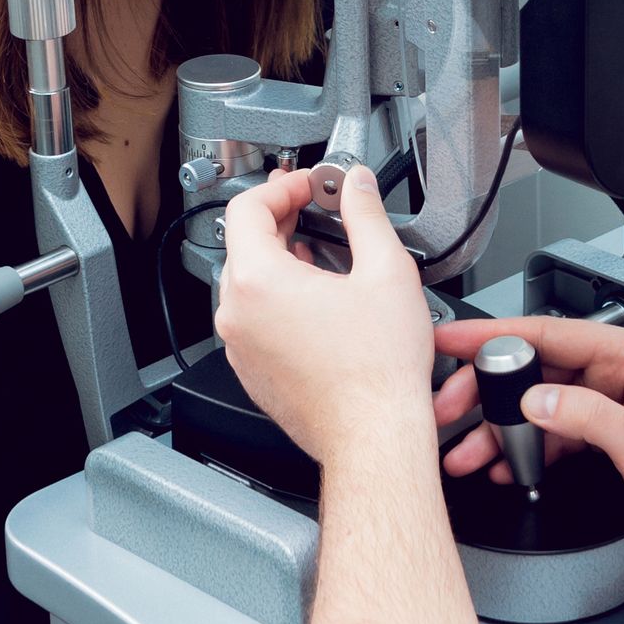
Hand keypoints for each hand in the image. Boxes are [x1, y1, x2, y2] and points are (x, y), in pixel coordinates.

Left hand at [216, 165, 437, 464]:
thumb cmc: (378, 372)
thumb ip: (366, 215)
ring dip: (279, 260)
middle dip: (280, 219)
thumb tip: (359, 187)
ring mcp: (241, 348)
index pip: (246, 208)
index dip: (281, 186)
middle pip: (243, 245)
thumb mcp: (385, 270)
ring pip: (248, 285)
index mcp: (258, 283)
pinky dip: (279, 301)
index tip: (307, 186)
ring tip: (321, 256)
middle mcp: (237, 315)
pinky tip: (318, 303)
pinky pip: (255, 322)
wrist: (374, 437)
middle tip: (316, 211)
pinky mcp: (253, 372)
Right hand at [433, 315, 623, 541]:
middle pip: (538, 368)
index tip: (453, 340)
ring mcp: (616, 400)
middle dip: (488, 391)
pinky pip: (559, 430)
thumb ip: (588, 418)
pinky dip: (529, 448)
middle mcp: (622, 371)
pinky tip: (505, 466)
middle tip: (450, 410)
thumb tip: (537, 400)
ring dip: (503, 428)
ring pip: (542, 403)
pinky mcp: (614, 430)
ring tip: (468, 451)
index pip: (550, 333)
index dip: (494, 336)